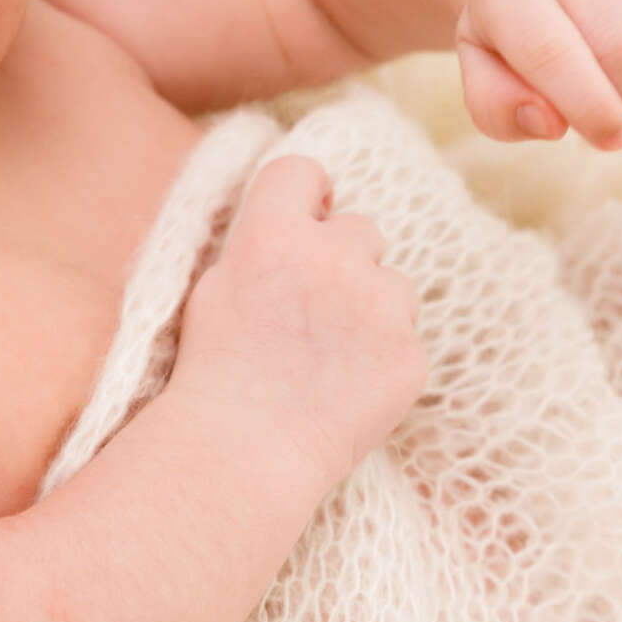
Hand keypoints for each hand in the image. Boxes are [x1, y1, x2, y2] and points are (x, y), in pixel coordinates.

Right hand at [171, 155, 425, 489]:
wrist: (241, 450)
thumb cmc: (213, 374)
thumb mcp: (213, 287)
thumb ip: (259, 243)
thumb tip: (295, 217)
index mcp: (273, 232)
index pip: (303, 171)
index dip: (306, 195)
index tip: (306, 222)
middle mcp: (332, 255)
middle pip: (360, 228)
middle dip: (343, 259)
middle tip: (314, 310)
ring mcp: (379, 304)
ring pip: (393, 284)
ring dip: (372, 307)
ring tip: (331, 358)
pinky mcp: (409, 355)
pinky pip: (406, 340)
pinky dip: (384, 360)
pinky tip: (348, 391)